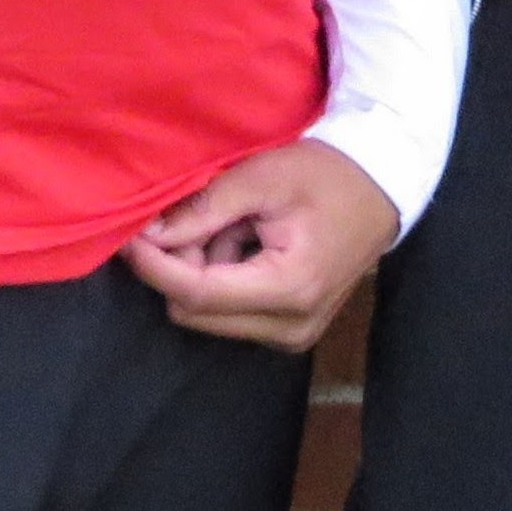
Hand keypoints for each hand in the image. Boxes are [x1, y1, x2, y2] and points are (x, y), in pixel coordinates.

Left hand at [120, 138, 398, 352]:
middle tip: (196, 214)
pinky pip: (230, 313)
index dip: (154, 266)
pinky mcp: (290, 331)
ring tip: (235, 222)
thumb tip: (148, 236)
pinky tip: (246, 239)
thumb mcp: (264, 177)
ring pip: (208, 315)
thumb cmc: (326, 174)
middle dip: (181, 265)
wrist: (383, 186)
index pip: (197, 294)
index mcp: (288, 290)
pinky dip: (223, 276)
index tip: (128, 236)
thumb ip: (205, 209)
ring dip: (204, 269)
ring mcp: (292, 336)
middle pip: (197, 311)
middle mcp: (289, 328)